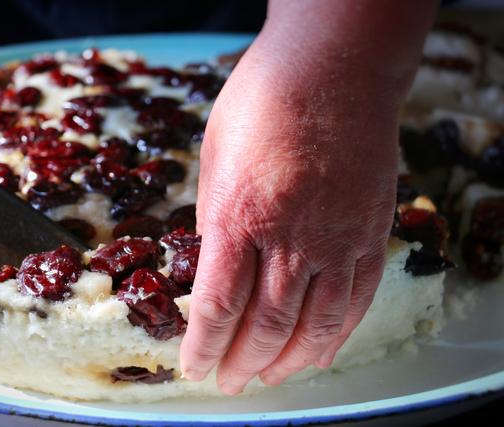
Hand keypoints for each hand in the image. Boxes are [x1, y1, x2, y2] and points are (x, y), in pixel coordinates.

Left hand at [179, 0, 435, 393]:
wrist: (334, 69)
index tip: (193, 368)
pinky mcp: (368, 233)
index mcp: (239, 216)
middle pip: (265, 325)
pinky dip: (336, 335)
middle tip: (229, 383)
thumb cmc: (263, 104)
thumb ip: (216, 221)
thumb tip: (213, 269)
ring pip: (314, 324)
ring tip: (268, 379)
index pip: (218, 304)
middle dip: (242, 363)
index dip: (204, 347)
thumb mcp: (215, 160)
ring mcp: (337, 238)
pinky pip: (355, 300)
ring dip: (288, 361)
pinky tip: (319, 353)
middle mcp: (291, 237)